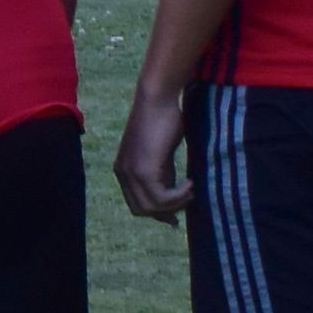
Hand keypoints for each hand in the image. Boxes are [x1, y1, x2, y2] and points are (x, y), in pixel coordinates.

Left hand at [115, 82, 194, 217]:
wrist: (158, 99)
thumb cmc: (164, 121)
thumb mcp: (161, 155)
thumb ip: (163, 176)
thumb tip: (174, 202)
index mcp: (123, 170)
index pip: (136, 205)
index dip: (158, 211)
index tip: (177, 213)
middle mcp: (122, 173)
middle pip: (141, 210)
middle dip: (167, 211)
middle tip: (188, 198)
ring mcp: (131, 173)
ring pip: (151, 208)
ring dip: (175, 204)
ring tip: (191, 189)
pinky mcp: (144, 170)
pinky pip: (161, 199)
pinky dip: (179, 197)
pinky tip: (190, 183)